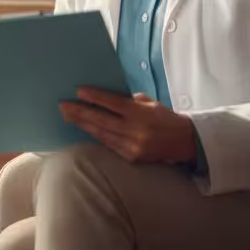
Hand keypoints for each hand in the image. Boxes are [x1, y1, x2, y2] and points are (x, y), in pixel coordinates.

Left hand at [60, 88, 198, 165]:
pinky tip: (85, 130)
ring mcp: (133, 146)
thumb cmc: (165, 118)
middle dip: (81, 113)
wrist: (185, 142)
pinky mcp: (131, 157)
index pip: (113, 103)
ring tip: (68, 117)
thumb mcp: (150, 104)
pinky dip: (96, 136)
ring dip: (84, 125)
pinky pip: (109, 145)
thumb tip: (104, 98)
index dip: (95, 98)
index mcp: (141, 114)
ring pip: (102, 134)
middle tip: (63, 106)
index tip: (79, 92)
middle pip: (102, 120)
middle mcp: (136, 131)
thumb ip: (130, 101)